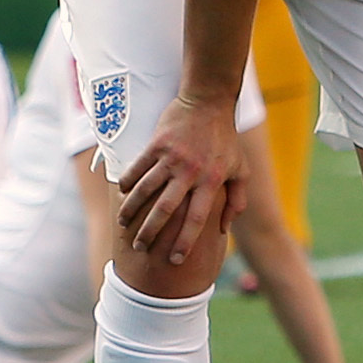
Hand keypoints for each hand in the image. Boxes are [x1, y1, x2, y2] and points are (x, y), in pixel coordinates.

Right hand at [115, 91, 247, 267]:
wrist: (209, 102)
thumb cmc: (226, 139)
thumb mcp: (241, 170)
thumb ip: (236, 201)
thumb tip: (223, 229)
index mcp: (211, 182)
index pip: (196, 219)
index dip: (185, 241)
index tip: (175, 260)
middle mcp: (190, 172)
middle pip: (166, 209)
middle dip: (150, 231)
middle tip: (140, 247)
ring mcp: (172, 157)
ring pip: (146, 189)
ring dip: (132, 209)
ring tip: (123, 224)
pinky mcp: (157, 144)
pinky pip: (138, 167)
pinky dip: (128, 182)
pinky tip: (121, 194)